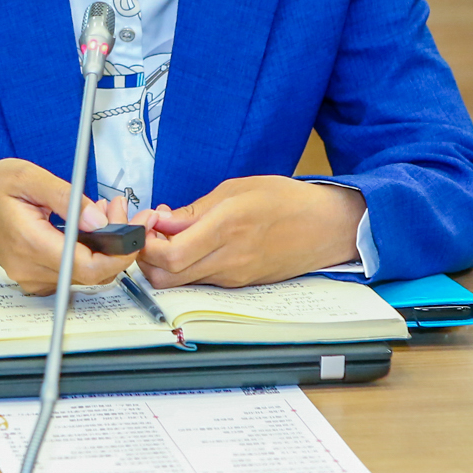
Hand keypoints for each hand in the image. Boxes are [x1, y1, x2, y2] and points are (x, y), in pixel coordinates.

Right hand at [0, 159, 133, 295]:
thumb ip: (66, 197)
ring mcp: (33, 276)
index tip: (135, 230)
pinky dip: (90, 251)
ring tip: (106, 210)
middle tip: (123, 209)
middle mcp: (32, 268)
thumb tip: (98, 220)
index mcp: (30, 243)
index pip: (87, 267)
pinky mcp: (36, 276)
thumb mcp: (28, 177)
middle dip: (117, 244)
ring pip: (86, 273)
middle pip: (92, 273)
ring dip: (105, 245)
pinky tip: (90, 226)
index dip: (119, 253)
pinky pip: (73, 271)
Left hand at [134, 177, 365, 288]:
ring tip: (173, 234)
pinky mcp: (240, 284)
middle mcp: (228, 260)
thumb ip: (195, 210)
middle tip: (149, 234)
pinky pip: (202, 280)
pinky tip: (195, 244)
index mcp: (226, 228)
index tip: (145, 224)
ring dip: (166, 262)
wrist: (327, 227)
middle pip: (167, 277)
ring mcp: (234, 277)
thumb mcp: (237, 189)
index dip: (146, 244)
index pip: (170, 255)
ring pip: (181, 282)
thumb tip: (162, 222)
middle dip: (146, 258)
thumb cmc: (288, 201)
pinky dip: (188, 265)